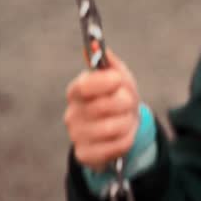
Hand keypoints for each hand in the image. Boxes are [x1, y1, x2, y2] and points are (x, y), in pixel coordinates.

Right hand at [64, 49, 140, 170]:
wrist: (122, 128)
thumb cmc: (119, 98)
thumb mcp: (119, 79)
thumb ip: (109, 63)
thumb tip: (95, 46)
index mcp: (77, 91)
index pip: (84, 86)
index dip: (105, 82)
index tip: (119, 80)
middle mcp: (72, 113)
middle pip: (104, 106)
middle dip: (125, 103)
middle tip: (127, 103)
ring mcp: (76, 136)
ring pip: (113, 127)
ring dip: (128, 122)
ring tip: (125, 119)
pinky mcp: (85, 155)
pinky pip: (117, 146)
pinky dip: (127, 139)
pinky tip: (122, 135)